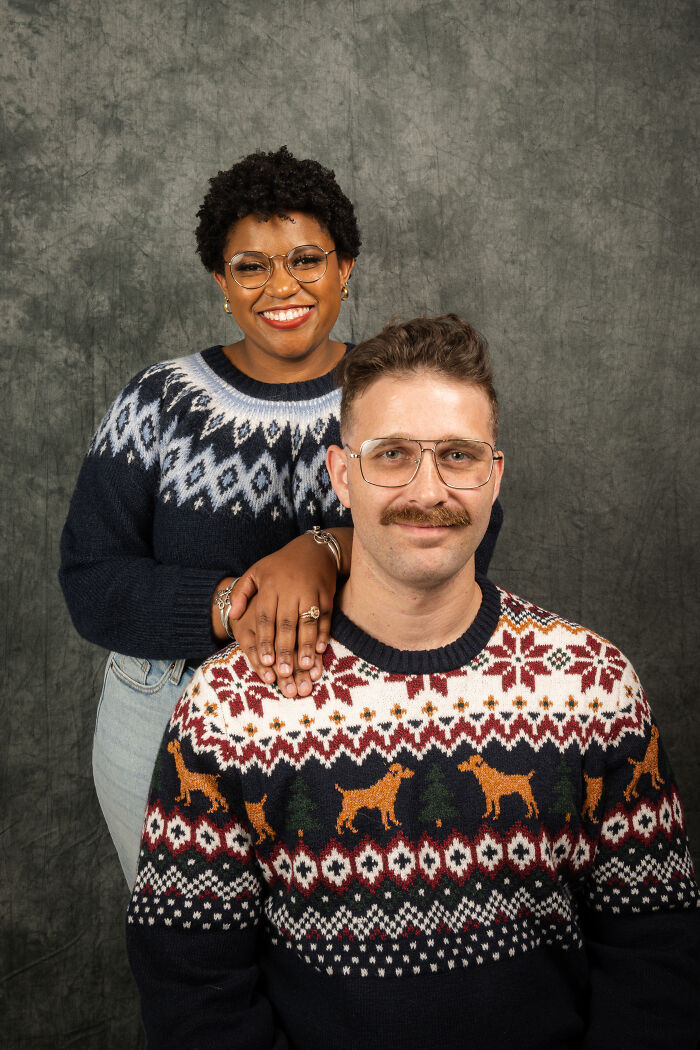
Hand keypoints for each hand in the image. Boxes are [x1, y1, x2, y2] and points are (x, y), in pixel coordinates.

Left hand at [226, 533, 339, 696]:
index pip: (266, 618)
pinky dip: (324, 634)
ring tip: (305, 667)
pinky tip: (321, 650)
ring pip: (308, 623)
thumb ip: (241, 593)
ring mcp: (311, 593)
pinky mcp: (327, 595)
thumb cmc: (281, 565)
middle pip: (287, 624)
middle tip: (284, 673)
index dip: (266, 641)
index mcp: (271, 587)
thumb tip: (234, 615)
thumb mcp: (256, 572)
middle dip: (285, 650)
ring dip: (307, 646)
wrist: (315, 549)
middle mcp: (290, 591)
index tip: (266, 662)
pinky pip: (326, 617)